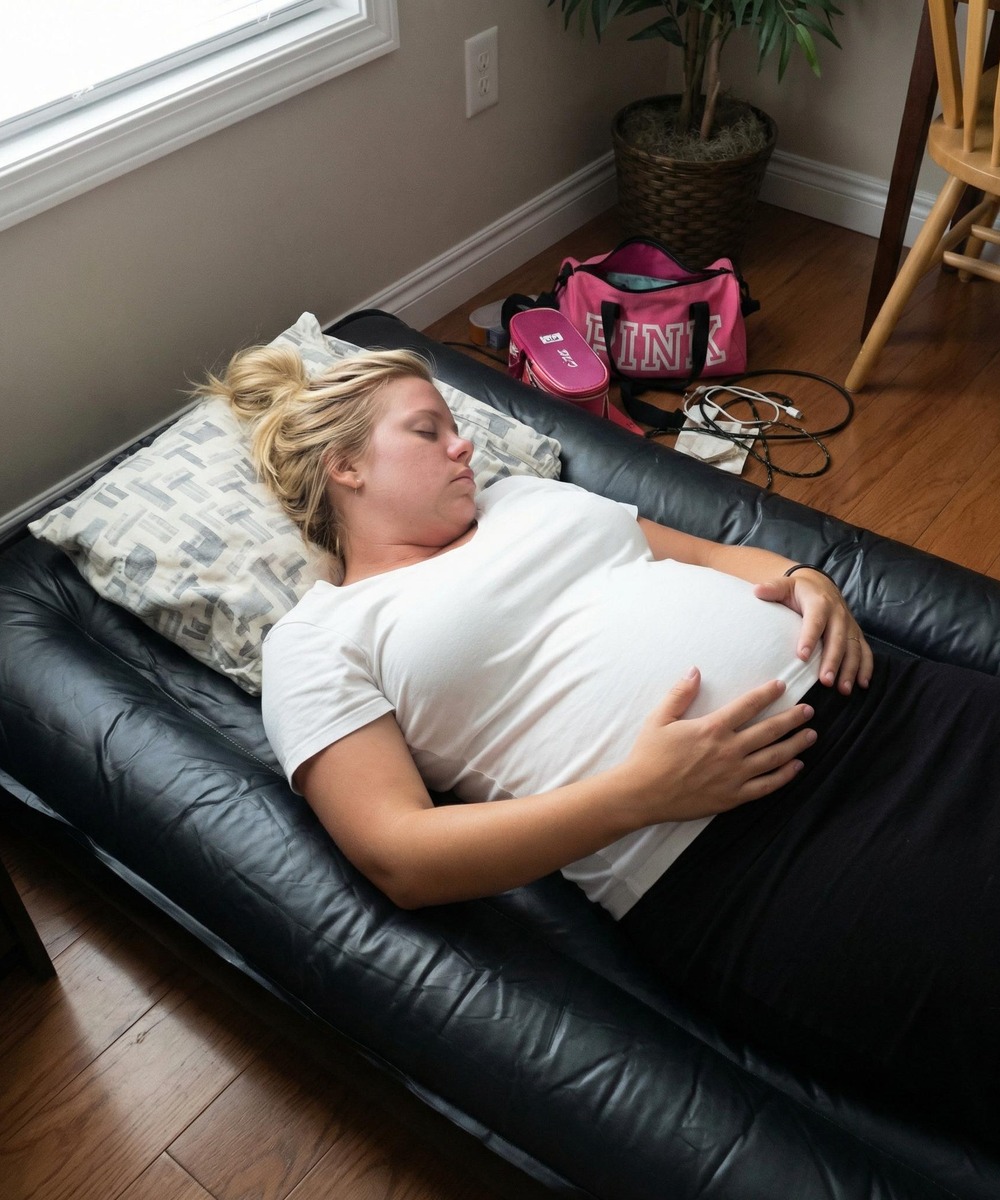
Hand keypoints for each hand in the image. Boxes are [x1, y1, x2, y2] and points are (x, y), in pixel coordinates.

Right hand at [623, 669, 815, 823]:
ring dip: (795, 745)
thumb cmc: (648, 755)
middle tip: (809, 711)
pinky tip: (796, 767)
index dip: (767, 694)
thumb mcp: (659, 718)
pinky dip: (784, 776)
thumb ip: (679, 694)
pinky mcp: (733, 797)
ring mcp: (733, 776)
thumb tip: (694, 670)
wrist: (641, 794)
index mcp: (712, 729)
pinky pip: (766, 786)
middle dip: (792, 719)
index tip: (782, 685)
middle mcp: (728, 751)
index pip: (748, 706)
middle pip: (769, 731)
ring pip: (774, 758)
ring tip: (811, 736)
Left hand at [753, 570, 872, 693]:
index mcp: (819, 603)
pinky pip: (864, 651)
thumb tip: (757, 591)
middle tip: (825, 681)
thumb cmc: (798, 590)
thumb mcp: (785, 586)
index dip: (809, 638)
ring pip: (853, 648)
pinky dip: (865, 667)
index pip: (815, 621)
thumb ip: (772, 589)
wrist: (820, 584)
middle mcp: (838, 614)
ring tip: (843, 689)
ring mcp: (849, 625)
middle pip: (837, 639)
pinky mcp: (855, 633)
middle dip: (832, 660)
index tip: (802, 657)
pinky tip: (862, 684)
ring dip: (850, 669)